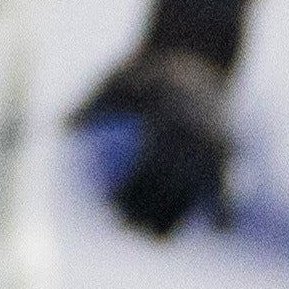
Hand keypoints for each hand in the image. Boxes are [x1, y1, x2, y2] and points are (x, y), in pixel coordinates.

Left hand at [72, 47, 236, 237]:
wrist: (197, 50)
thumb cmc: (147, 68)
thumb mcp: (114, 78)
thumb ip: (88, 106)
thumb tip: (57, 129)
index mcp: (168, 123)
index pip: (146, 171)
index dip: (128, 195)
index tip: (110, 210)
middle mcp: (196, 138)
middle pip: (169, 190)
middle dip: (145, 215)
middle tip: (122, 226)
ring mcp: (217, 145)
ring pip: (198, 195)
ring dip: (178, 218)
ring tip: (156, 239)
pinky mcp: (231, 149)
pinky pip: (231, 181)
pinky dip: (227, 205)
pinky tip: (220, 230)